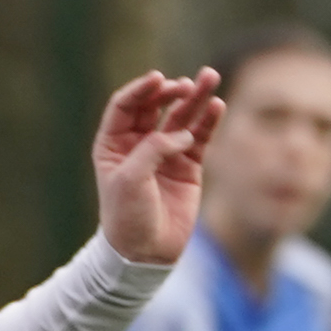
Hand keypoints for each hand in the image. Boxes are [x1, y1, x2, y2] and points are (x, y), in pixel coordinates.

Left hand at [93, 67, 227, 265]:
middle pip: (155, 105)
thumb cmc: (127, 216)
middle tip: (187, 84)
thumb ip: (153, 149)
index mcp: (113, 144)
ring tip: (211, 78)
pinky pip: (200, 136)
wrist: (145, 252)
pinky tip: (217, 106)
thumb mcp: (130, 179)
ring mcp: (165, 153)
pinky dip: (208, 120)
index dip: (141, 89)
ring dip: (196, 97)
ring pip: (181, 117)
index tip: (158, 79)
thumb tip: (183, 132)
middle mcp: (138, 144)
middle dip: (171, 90)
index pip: (126, 106)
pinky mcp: (188, 166)